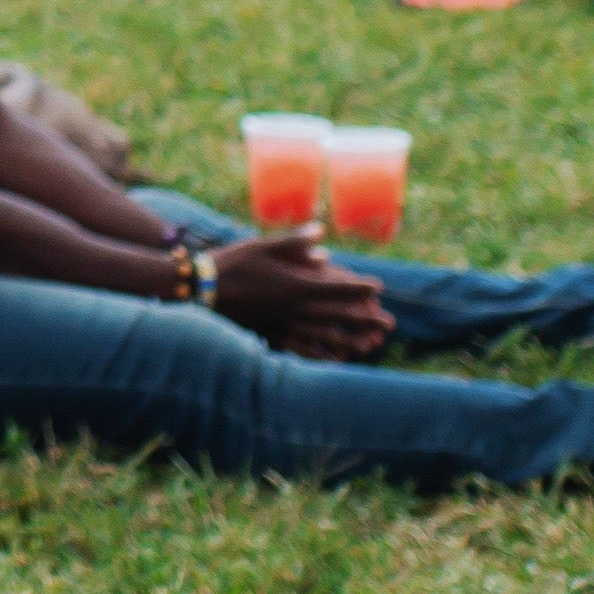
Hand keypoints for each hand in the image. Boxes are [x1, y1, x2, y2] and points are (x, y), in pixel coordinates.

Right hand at [209, 239, 392, 357]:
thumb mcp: (265, 245)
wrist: (204, 291)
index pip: (336, 286)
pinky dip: (321, 353)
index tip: (378, 288)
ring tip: (370, 345)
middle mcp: (295, 308)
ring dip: (351, 339)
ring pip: (325, 335)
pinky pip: (303, 348)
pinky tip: (334, 359)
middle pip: (338, 315)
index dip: (359, 287)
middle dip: (365, 318)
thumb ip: (296, 242)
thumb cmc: (235, 263)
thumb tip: (322, 234)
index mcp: (296, 284)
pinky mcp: (272, 335)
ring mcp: (284, 325)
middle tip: (389, 324)